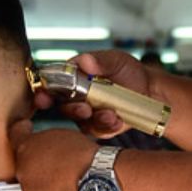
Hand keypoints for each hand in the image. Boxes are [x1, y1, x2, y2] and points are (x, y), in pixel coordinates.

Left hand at [9, 120, 97, 190]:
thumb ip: (48, 139)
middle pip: (24, 166)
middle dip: (36, 165)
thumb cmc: (85, 158)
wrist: (97, 181)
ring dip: (45, 185)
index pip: (16, 135)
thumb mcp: (65, 134)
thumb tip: (49, 144)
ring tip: (66, 181)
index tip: (25, 130)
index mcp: (26, 147)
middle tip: (56, 163)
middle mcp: (23, 171)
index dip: (23, 131)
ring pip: (34, 188)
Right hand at [33, 50, 157, 138]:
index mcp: (74, 78)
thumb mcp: (115, 60)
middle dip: (72, 109)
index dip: (43, 93)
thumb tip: (86, 61)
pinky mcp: (99, 127)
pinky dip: (107, 126)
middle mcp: (76, 97)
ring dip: (93, 119)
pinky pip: (98, 131)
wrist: (148, 88)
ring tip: (109, 114)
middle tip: (85, 108)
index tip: (43, 98)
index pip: (51, 85)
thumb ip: (100, 60)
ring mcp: (87, 114)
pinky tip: (118, 119)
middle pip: (63, 107)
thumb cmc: (127, 70)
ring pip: (80, 122)